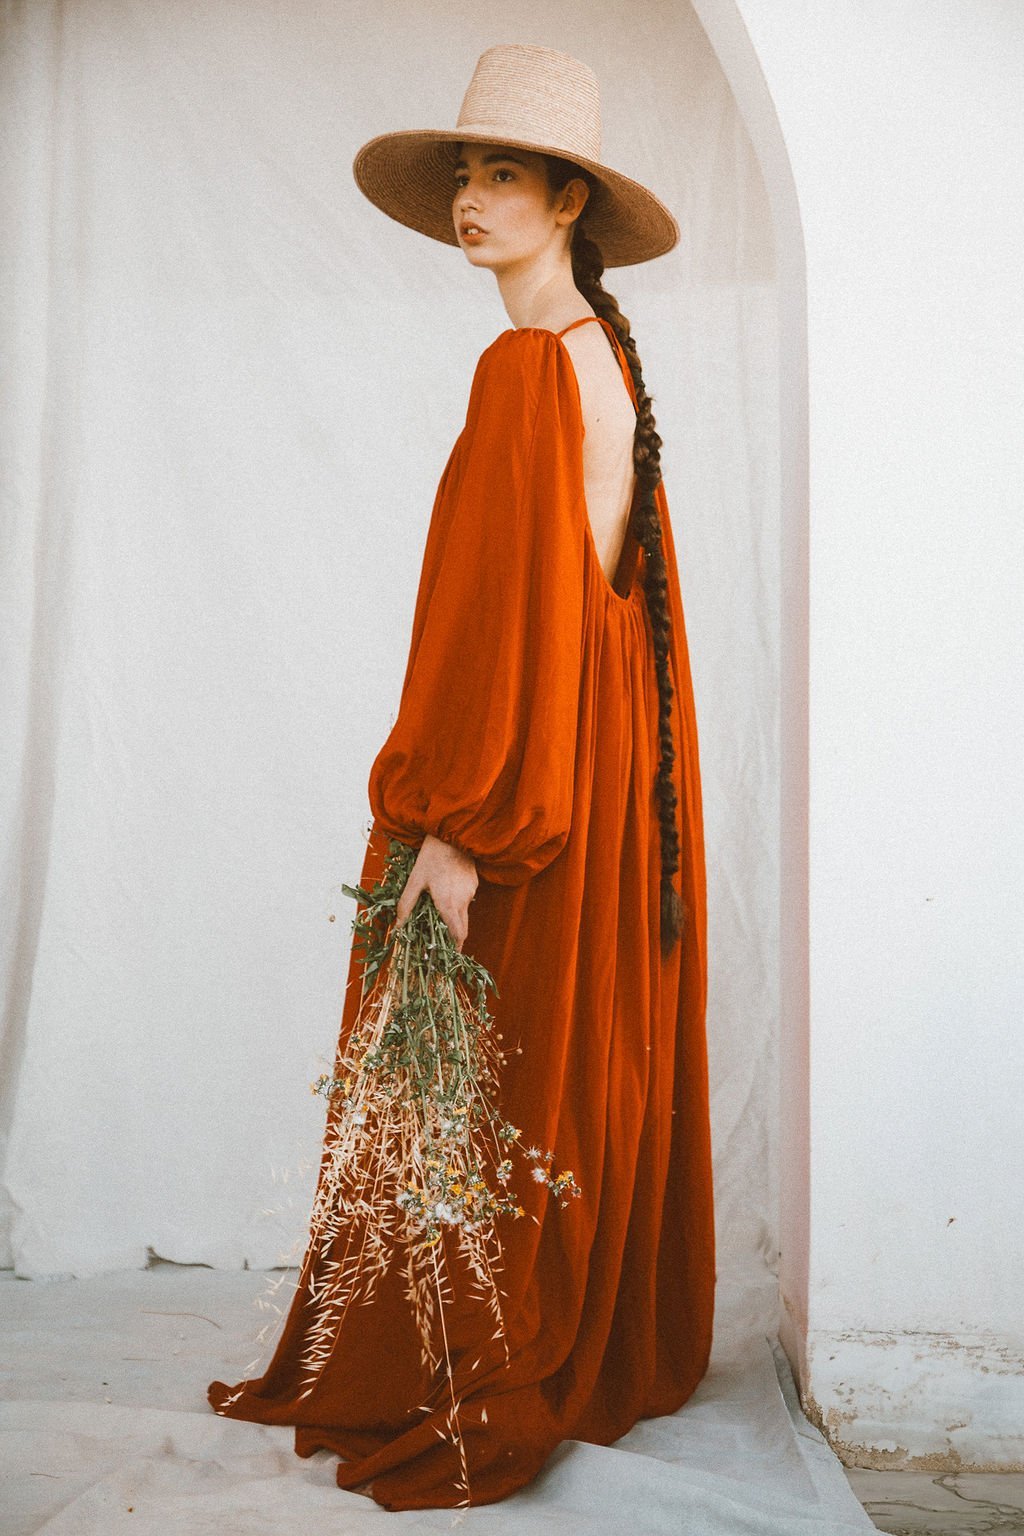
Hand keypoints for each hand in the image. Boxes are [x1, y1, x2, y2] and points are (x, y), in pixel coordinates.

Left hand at [394, 833, 478, 950]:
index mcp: (449, 904)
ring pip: (465, 913)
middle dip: (454, 938)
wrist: (452, 834)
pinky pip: (467, 899)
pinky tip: (446, 893)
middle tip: (442, 942)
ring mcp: (471, 891)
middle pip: (463, 928)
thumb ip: (406, 904)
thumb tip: (398, 926)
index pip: (458, 935)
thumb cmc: (431, 857)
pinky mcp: (474, 882)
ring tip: (439, 914)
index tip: (449, 956)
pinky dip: (458, 903)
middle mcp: (464, 901)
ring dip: (454, 918)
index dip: (455, 948)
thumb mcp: (415, 880)